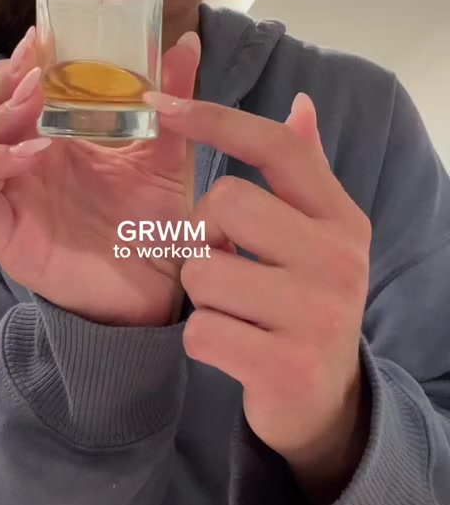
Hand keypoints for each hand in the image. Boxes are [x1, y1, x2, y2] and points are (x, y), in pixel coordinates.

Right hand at [0, 29, 200, 326]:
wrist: (160, 283)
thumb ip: (171, 97)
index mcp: (40, 134)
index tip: (42, 40)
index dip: (8, 59)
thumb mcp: (164, 149)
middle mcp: (12, 160)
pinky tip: (34, 154)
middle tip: (30, 74)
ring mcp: (4, 195)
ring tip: (31, 105)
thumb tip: (186, 42)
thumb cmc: (152, 218)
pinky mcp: (3, 232)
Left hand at [143, 88, 371, 503]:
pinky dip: (202, 339)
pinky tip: (232, 347)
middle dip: (204, 234)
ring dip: (202, 295)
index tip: (163, 106)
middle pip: (225, 201)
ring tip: (234, 309)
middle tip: (226, 263)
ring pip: (203, 271)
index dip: (216, 120)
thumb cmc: (305, 302)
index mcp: (342, 219)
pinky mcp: (286, 367)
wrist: (326, 400)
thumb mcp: (318, 236)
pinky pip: (201, 331)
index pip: (278, 148)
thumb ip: (305, 172)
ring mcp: (318, 315)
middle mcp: (339, 260)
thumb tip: (301, 104)